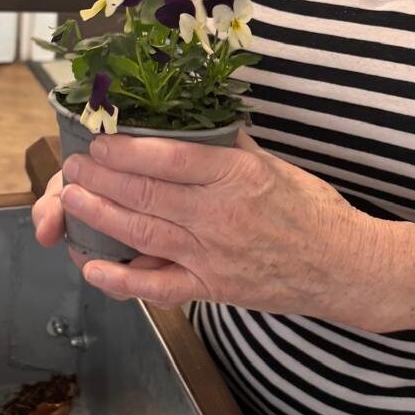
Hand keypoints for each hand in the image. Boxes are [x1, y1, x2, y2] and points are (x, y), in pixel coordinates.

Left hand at [34, 132, 381, 316]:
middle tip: (74, 166)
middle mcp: (221, 214)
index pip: (169, 158)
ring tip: (71, 200)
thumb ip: (229, 148)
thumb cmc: (312, 211)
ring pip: (142, 232)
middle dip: (100, 179)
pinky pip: (157, 287)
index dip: (125, 150)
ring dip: (99, 216)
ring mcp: (213, 255)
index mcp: (238, 175)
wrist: (343, 266)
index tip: (99, 141)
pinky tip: (91, 266)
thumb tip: (189, 126)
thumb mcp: (274, 165)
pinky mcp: (211, 288)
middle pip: (145, 193)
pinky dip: (121, 279)